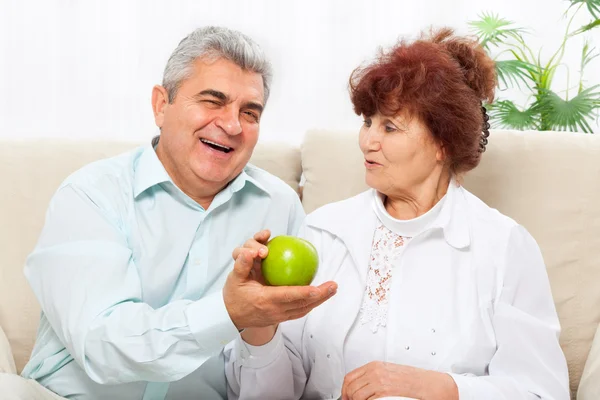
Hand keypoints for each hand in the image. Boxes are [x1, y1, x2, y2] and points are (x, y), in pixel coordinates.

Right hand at [223, 230, 336, 330]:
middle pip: (302, 305)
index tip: (319, 288)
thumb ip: (242, 264)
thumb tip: (250, 252)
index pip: (288, 296)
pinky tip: (319, 296)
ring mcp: (278, 316)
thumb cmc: (233, 295)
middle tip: (334, 286)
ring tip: (331, 290)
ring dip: (319, 301)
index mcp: (263, 300)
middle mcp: (273, 310)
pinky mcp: (280, 318)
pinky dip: (310, 304)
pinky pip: (299, 311)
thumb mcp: (234, 277)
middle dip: (320, 296)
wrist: (229, 316)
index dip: (304, 293)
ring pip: (303, 310)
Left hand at [341, 362, 457, 399]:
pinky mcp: (385, 390)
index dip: (345, 390)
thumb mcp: (391, 373)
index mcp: (376, 366)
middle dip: (348, 397)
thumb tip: (363, 387)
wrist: (431, 385)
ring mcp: (380, 381)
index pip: (350, 377)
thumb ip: (375, 377)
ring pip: (356, 395)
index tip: (346, 397)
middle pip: (350, 386)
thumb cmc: (415, 380)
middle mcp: (376, 371)